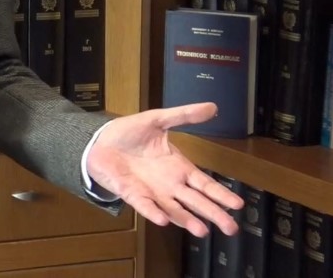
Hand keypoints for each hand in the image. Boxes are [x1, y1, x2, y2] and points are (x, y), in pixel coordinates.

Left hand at [86, 102, 244, 237]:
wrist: (99, 140)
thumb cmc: (129, 133)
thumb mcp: (158, 120)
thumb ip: (183, 115)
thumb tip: (211, 106)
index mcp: (179, 167)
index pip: (205, 184)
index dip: (221, 194)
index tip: (238, 204)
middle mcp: (169, 184)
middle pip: (196, 202)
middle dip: (213, 214)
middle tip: (231, 228)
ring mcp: (151, 191)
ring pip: (174, 209)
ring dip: (186, 219)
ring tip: (201, 230)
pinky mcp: (132, 193)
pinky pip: (144, 205)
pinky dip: (153, 212)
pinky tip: (163, 220)